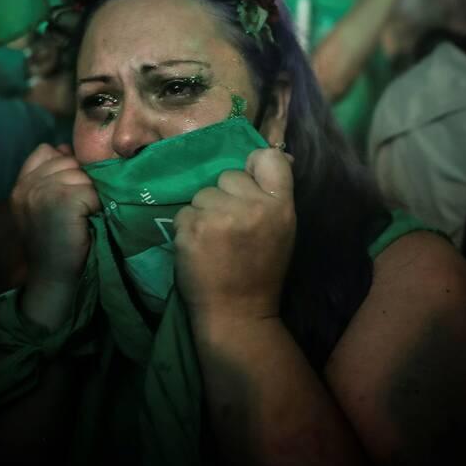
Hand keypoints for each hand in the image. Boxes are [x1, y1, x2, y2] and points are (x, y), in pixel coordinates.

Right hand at [10, 143, 99, 326]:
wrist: (54, 278)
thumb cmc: (56, 244)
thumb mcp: (43, 206)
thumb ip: (51, 177)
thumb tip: (66, 148)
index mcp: (20, 186)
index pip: (45, 151)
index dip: (63, 165)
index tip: (69, 192)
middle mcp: (27, 186)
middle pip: (67, 160)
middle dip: (80, 180)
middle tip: (79, 208)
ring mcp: (42, 192)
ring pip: (81, 174)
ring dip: (90, 193)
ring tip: (82, 216)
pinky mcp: (61, 200)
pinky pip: (91, 189)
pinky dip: (96, 205)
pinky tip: (87, 221)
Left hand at [173, 147, 295, 327]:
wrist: (238, 313)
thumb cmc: (260, 271)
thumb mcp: (282, 229)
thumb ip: (275, 194)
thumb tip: (279, 153)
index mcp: (281, 206)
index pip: (268, 158)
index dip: (253, 165)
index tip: (248, 183)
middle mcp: (253, 206)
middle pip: (227, 175)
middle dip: (225, 196)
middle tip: (230, 227)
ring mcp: (220, 216)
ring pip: (202, 193)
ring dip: (203, 212)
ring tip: (214, 240)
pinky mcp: (192, 229)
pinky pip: (184, 212)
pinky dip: (187, 228)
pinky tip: (198, 249)